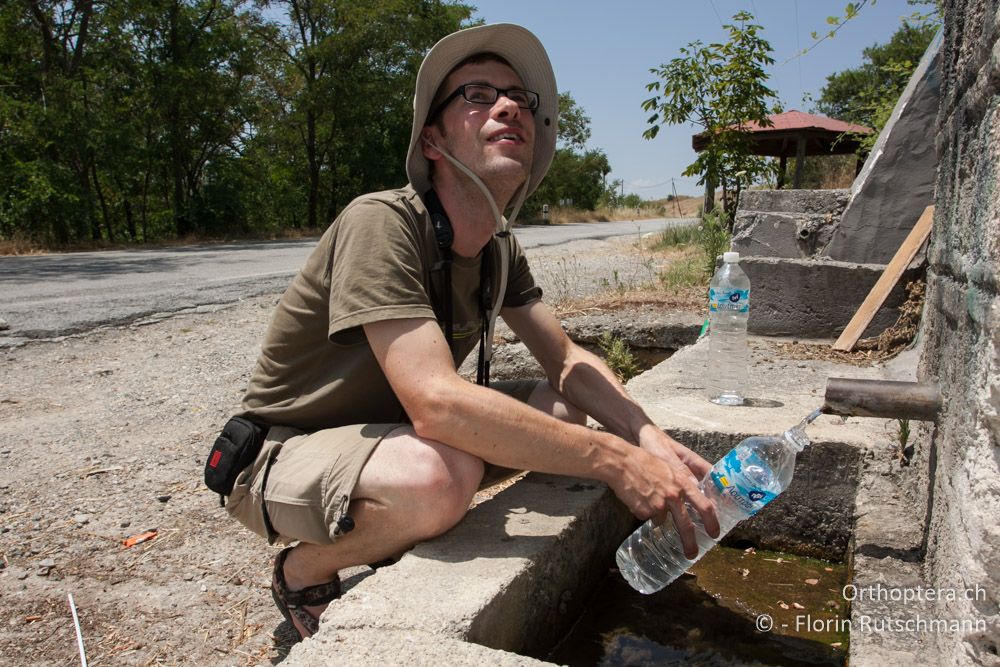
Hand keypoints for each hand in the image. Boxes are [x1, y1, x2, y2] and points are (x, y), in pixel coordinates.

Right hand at [612, 428, 720, 558]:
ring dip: (655, 514)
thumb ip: (679, 486)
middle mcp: (674, 496)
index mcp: (683, 484)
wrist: (622, 463)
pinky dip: (642, 510)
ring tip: (646, 497)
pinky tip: (637, 497)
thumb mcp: (669, 470)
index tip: (714, 533)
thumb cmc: (644, 462)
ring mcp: (658, 505)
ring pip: (661, 520)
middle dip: (690, 543)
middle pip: (686, 526)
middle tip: (692, 553)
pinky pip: (646, 516)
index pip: (705, 506)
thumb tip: (684, 502)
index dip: (712, 522)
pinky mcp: (644, 511)